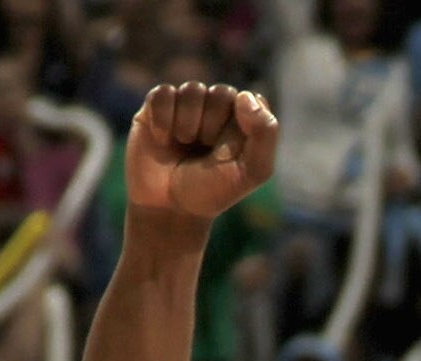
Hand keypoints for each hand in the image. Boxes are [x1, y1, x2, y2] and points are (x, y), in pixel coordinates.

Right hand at [125, 82, 278, 224]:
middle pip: (221, 94)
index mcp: (243, 116)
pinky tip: (163, 140)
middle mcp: (215, 105)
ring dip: (187, 126)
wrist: (169, 210)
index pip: (250, 100)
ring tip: (182, 146)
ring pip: (192, 91)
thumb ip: (265, 133)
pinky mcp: (156, 106)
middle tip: (203, 155)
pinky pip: (163, 94)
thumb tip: (244, 95)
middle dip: (212, 129)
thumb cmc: (212, 191)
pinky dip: (163, 120)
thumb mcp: (252, 171)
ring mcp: (185, 104)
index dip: (238, 130)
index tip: (229, 155)